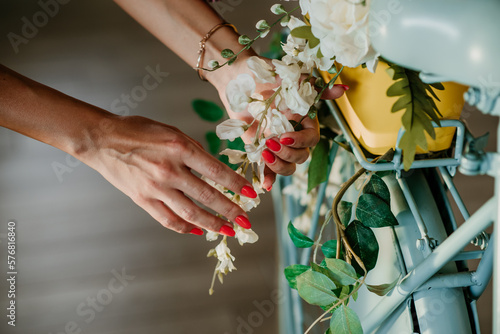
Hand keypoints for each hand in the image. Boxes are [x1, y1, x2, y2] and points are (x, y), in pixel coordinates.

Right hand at [80, 115, 256, 235]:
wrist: (102, 140)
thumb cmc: (138, 131)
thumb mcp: (172, 131)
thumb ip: (194, 150)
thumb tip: (214, 170)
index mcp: (180, 148)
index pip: (216, 171)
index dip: (236, 185)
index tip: (250, 194)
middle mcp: (169, 170)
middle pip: (207, 196)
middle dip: (230, 210)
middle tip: (245, 220)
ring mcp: (155, 188)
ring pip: (190, 214)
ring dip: (212, 224)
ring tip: (228, 230)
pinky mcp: (142, 200)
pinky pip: (168, 220)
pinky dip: (185, 228)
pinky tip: (198, 231)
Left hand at [213, 56, 346, 189]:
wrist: (236, 79)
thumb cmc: (264, 76)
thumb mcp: (289, 79)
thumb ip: (315, 88)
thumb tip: (344, 89)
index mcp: (303, 120)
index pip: (311, 139)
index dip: (300, 141)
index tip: (284, 136)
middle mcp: (292, 135)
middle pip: (301, 156)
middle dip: (288, 154)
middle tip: (271, 143)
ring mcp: (277, 145)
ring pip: (289, 167)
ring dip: (279, 167)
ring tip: (265, 155)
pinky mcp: (261, 150)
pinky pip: (268, 170)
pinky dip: (268, 179)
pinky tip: (264, 185)